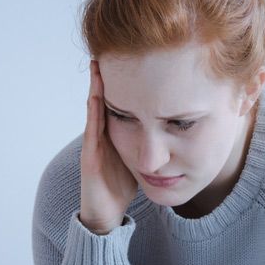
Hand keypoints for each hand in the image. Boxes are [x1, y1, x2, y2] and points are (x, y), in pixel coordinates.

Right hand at [79, 60, 136, 234]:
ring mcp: (95, 144)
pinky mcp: (90, 155)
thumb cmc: (123, 187)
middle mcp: (103, 135)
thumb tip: (174, 130)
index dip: (126, 84)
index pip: (122, 104)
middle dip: (108, 77)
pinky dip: (94, 110)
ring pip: (96, 109)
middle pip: (107, 100)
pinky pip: (92, 128)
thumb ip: (151, 144)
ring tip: (98, 63)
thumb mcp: (141, 159)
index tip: (134, 62)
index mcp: (116, 135)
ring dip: (96, 87)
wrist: (108, 214)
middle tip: (111, 51)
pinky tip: (97, 94)